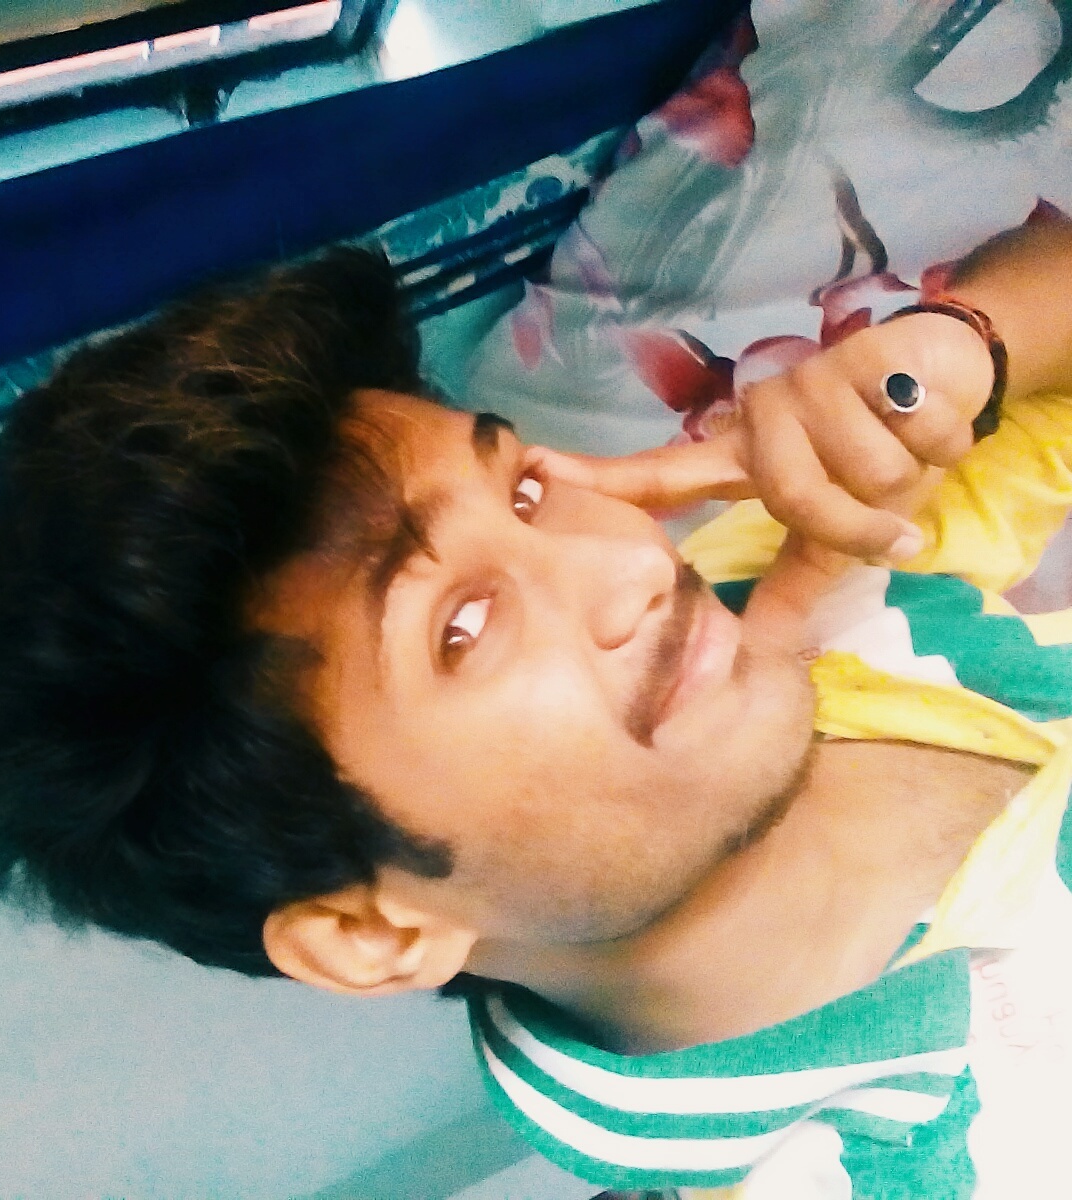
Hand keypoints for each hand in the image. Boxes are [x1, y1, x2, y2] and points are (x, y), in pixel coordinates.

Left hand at [530, 311, 994, 560]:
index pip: (662, 474)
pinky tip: (929, 418)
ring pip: (858, 469)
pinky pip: (909, 436)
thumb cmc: (879, 450)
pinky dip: (938, 444)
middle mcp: (760, 413)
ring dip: (902, 479)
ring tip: (907, 453)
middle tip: (887, 511)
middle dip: (853, 516)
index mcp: (743, 453)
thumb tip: (763, 650)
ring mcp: (806, 382)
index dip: (599, 481)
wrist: (948, 375)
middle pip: (792, 494)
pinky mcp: (863, 358)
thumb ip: (796, 576)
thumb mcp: (833, 523)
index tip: (531, 473)